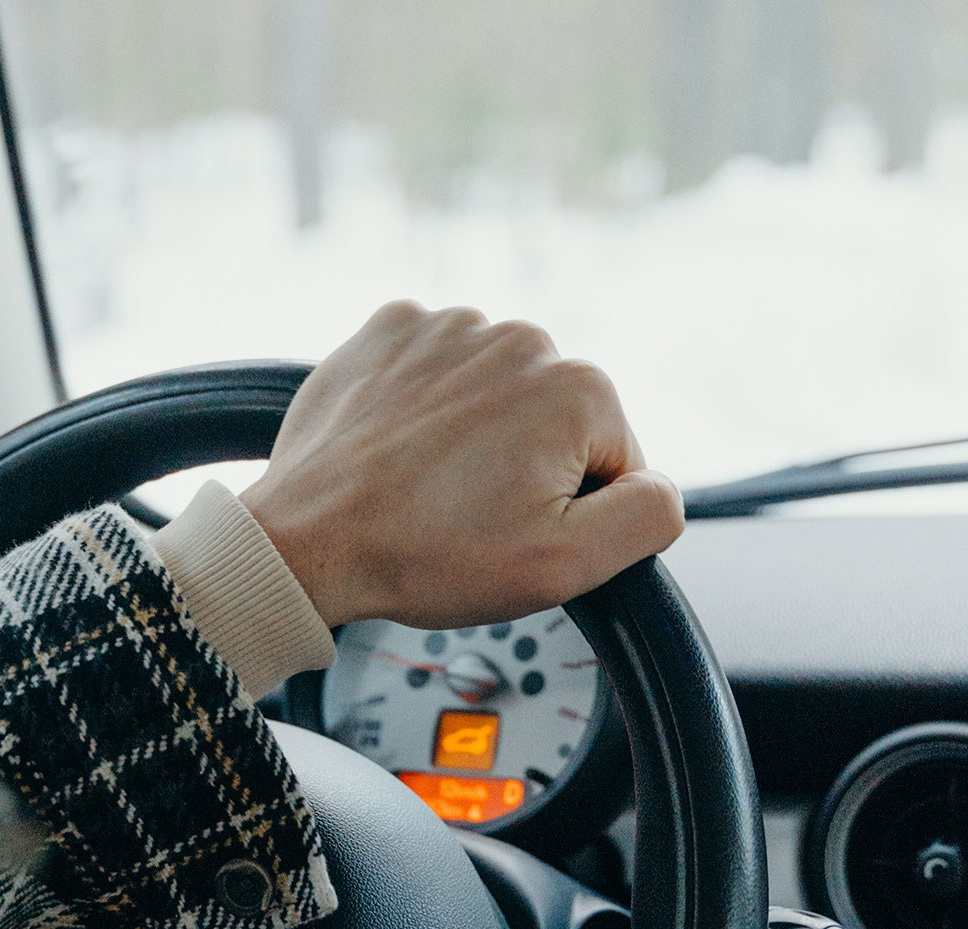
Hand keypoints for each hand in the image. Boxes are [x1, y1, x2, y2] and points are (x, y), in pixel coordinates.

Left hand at [240, 301, 683, 629]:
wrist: (307, 542)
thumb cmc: (427, 557)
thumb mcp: (565, 565)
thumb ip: (646, 517)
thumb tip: (661, 486)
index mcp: (578, 389)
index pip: (614, 460)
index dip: (572, 509)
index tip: (515, 529)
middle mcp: (520, 337)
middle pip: (555, 419)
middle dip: (526, 467)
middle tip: (467, 515)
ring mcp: (449, 324)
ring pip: (495, 393)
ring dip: (475, 435)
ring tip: (428, 485)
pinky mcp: (390, 329)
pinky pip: (434, 368)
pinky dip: (424, 406)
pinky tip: (400, 448)